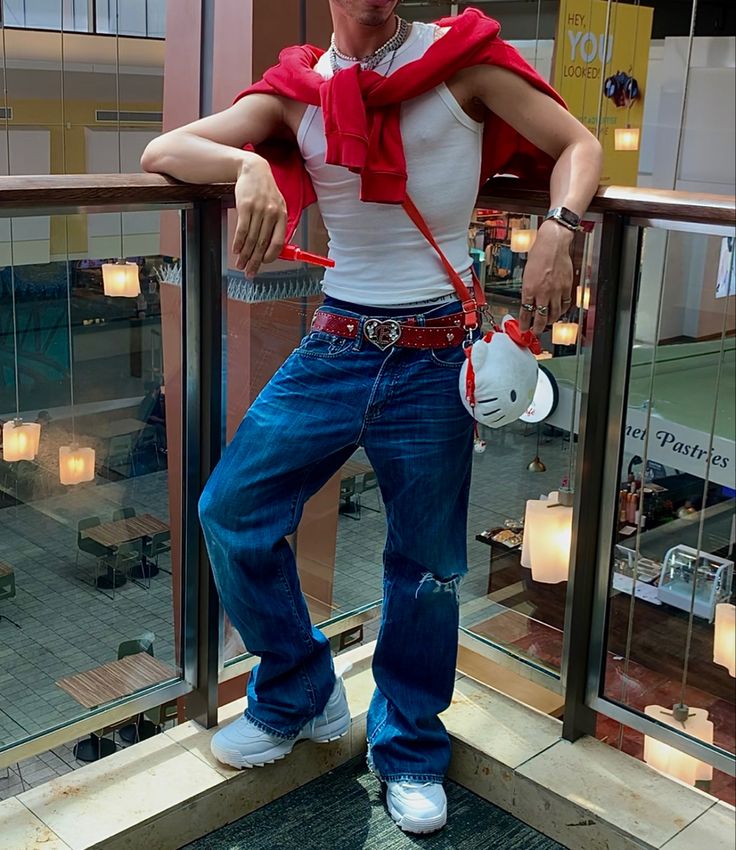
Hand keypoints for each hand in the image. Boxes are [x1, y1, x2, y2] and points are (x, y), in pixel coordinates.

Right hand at [232, 155, 286, 277]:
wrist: (254, 170)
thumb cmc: (265, 191)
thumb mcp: (276, 206)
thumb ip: (275, 225)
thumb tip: (271, 248)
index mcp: (282, 216)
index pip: (278, 242)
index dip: (270, 256)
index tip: (263, 264)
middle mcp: (272, 214)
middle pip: (262, 243)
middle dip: (254, 261)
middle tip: (249, 272)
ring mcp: (258, 210)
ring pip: (251, 239)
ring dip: (244, 255)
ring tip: (240, 265)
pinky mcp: (245, 206)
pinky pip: (242, 229)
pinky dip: (238, 242)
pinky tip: (236, 250)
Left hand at [518, 221, 574, 334]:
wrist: (553, 244)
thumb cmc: (539, 254)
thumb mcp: (527, 274)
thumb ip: (528, 289)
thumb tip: (528, 302)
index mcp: (530, 288)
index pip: (526, 312)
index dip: (524, 324)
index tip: (524, 329)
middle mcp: (543, 292)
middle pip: (540, 317)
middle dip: (537, 327)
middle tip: (535, 331)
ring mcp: (556, 291)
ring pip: (554, 314)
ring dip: (549, 321)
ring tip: (546, 324)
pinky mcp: (566, 287)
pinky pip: (565, 305)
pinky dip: (562, 311)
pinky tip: (559, 312)